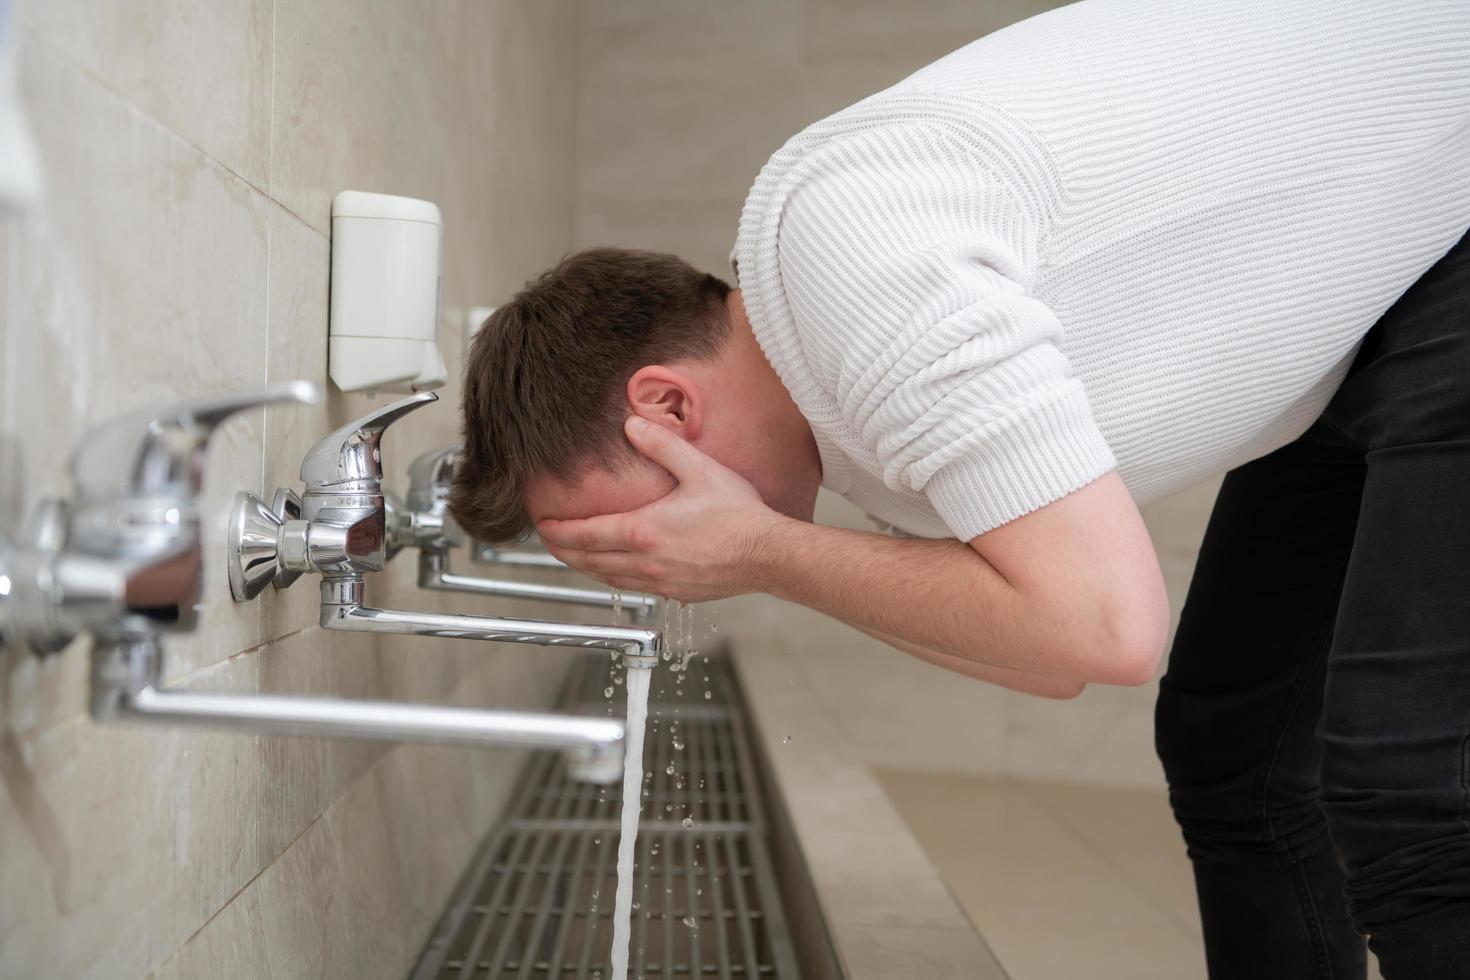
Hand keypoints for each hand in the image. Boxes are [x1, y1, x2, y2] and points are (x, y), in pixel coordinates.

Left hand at [537, 416, 786, 601]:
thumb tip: (631, 425)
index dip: (558, 531)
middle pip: (589, 562)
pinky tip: (618, 570)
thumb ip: (661, 445)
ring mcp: (661, 581)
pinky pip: (635, 587)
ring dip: (586, 568)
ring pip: (609, 578)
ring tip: (575, 556)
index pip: (586, 535)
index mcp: (644, 532)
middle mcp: (646, 562)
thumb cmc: (738, 514)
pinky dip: (615, 578)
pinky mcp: (677, 593)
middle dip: (563, 551)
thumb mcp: (698, 469)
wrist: (768, 553)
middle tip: (548, 541)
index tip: (543, 524)